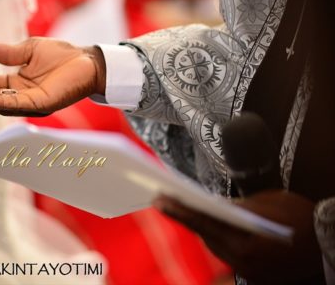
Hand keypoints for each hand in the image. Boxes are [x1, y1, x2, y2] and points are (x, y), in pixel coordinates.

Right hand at [0, 38, 105, 115]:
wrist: (85, 60)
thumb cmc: (61, 54)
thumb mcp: (29, 49)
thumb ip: (8, 53)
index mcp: (19, 83)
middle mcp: (22, 95)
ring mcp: (31, 102)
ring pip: (3, 105)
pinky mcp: (41, 105)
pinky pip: (17, 105)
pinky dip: (0, 102)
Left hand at [153, 191, 321, 282]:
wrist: (327, 240)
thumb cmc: (299, 215)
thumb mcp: (267, 202)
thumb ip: (236, 205)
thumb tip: (211, 204)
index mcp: (244, 239)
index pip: (203, 221)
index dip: (179, 210)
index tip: (159, 199)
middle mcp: (243, 259)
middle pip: (205, 237)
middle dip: (188, 218)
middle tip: (166, 200)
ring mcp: (249, 270)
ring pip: (215, 248)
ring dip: (204, 230)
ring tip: (186, 210)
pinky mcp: (256, 276)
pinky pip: (229, 256)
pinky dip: (221, 241)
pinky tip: (215, 228)